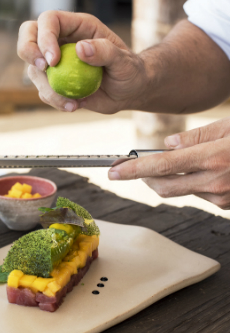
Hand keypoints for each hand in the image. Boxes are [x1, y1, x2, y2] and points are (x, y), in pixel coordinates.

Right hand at [17, 10, 146, 113]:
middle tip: (42, 69)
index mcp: (77, 27)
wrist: (129, 91)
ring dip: (46, 88)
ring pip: (33, 70)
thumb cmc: (130, 70)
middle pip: (28, 35)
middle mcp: (61, 41)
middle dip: (27, 51)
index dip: (44, 37)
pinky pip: (43, 91)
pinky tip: (74, 106)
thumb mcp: (124, 61)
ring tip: (72, 102)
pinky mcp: (56, 83)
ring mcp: (56, 63)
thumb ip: (105, 52)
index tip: (53, 60)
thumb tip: (81, 48)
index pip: (49, 21)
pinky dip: (54, 101)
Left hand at [108, 118, 229, 209]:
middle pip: (164, 186)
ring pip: (181, 190)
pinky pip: (198, 194)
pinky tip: (206, 170)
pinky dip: (192, 182)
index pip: (163, 165)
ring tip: (189, 159)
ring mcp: (220, 197)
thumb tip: (168, 144)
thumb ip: (197, 136)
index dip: (134, 170)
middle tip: (133, 168)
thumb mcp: (229, 127)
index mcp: (213, 157)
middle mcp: (214, 182)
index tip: (114, 172)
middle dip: (145, 177)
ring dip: (173, 177)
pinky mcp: (225, 206)